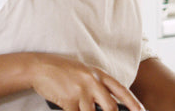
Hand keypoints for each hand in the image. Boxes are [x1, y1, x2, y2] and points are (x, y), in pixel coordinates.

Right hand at [29, 53, 143, 110]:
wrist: (41, 67)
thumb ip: (98, 85)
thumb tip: (108, 104)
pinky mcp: (67, 100)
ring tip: (84, 108)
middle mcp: (92, 82)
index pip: (121, 90)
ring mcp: (80, 91)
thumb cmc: (63, 71)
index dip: (134, 103)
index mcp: (99, 74)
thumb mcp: (85, 73)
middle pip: (111, 107)